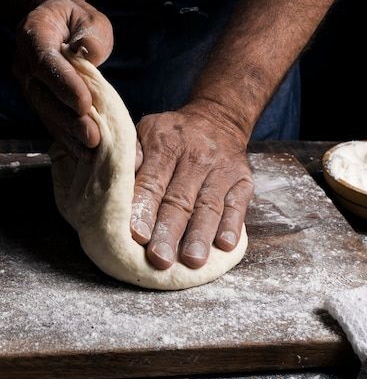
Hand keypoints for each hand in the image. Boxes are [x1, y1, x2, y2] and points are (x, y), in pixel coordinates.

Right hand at [14, 0, 112, 152]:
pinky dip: (66, 136)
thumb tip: (89, 53)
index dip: (64, 84)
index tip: (85, 103)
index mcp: (35, 34)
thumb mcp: (91, 19)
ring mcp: (29, 83)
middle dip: (69, 119)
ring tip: (91, 149)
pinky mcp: (38, 99)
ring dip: (68, 133)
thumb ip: (92, 34)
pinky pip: (50, 119)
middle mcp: (25, 61)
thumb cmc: (78, 22)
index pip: (46, 62)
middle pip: (43, 94)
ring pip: (45, 111)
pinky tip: (83, 151)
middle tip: (92, 137)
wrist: (58, 25)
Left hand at [130, 103, 253, 269]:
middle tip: (159, 259)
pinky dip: (232, 225)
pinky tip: (225, 246)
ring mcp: (221, 169)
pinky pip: (237, 205)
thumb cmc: (172, 134)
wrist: (218, 117)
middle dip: (169, 231)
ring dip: (200, 235)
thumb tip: (112, 179)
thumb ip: (131, 155)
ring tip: (192, 261)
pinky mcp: (242, 180)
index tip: (136, 235)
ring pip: (209, 206)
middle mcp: (195, 156)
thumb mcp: (146, 131)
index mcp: (165, 144)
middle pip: (180, 199)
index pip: (152, 182)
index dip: (144, 209)